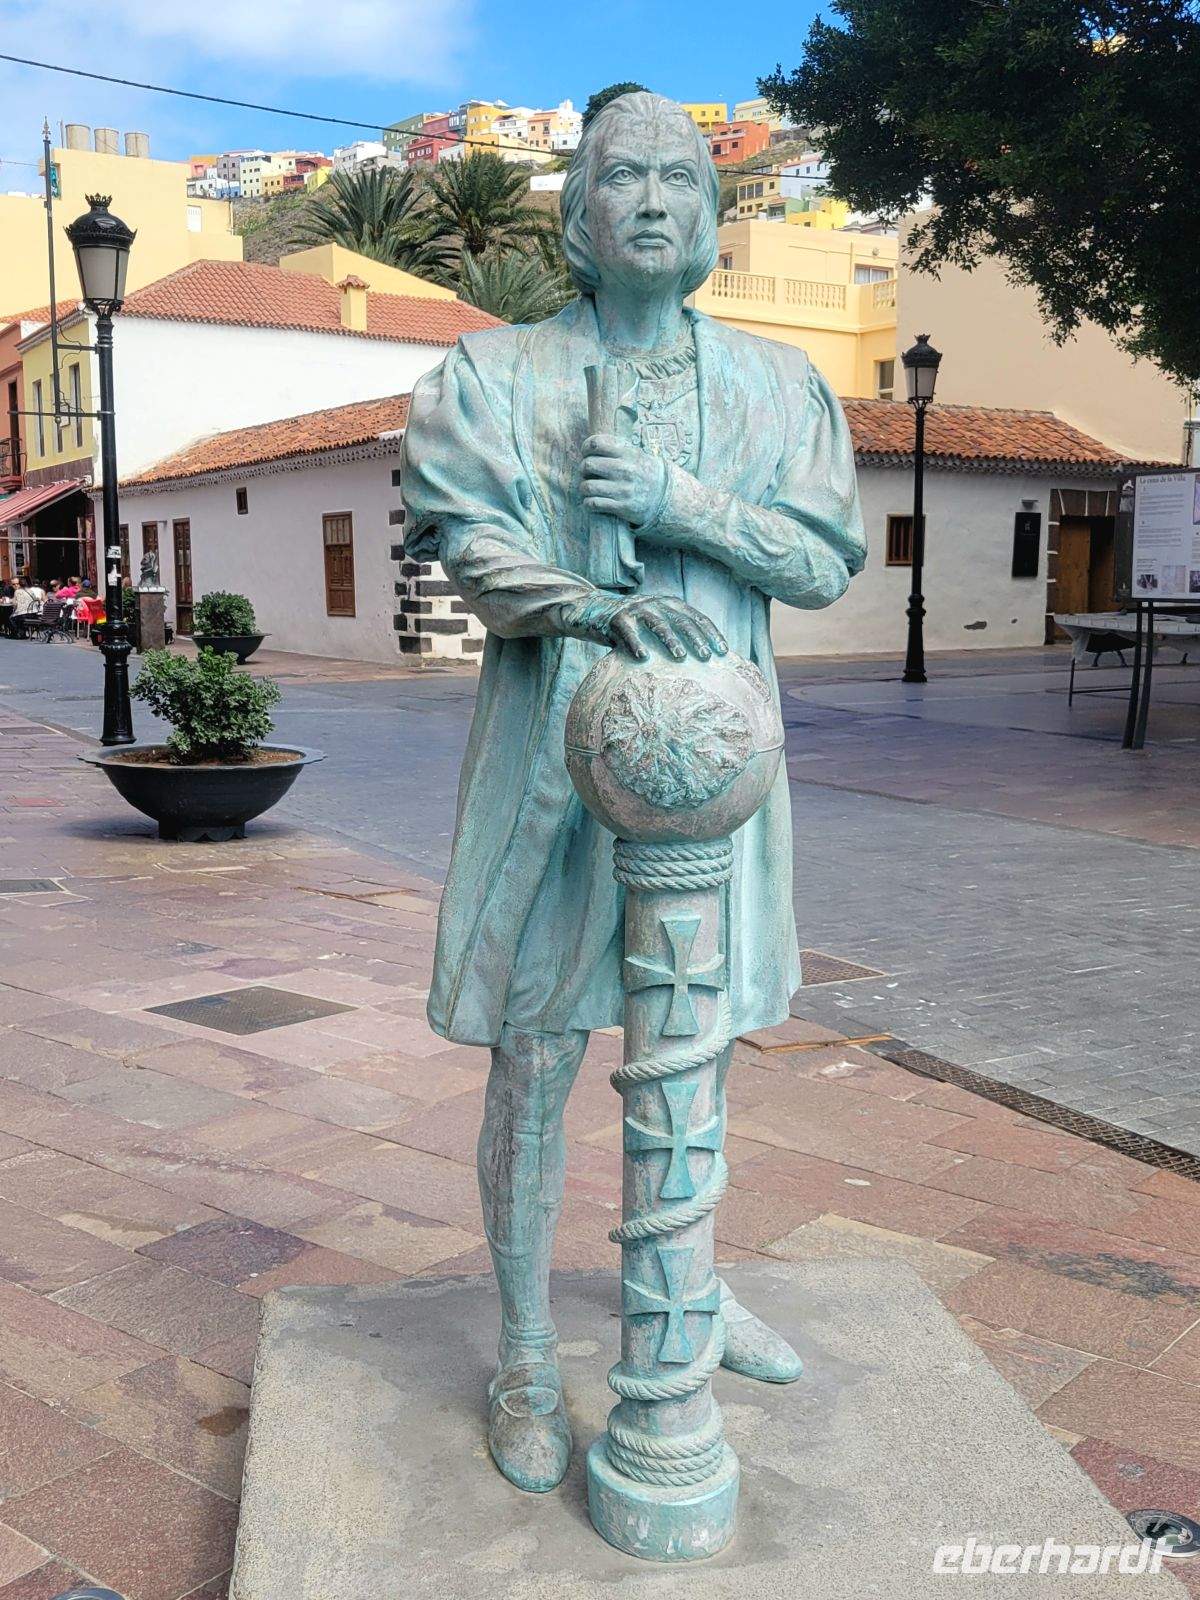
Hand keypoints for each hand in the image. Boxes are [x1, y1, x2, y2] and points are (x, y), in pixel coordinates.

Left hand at [581, 433, 667, 527]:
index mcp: (628, 454)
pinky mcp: (622, 507)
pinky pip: (594, 504)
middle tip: (586, 473)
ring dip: (583, 488)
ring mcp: (623, 490)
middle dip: (582, 469)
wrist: (665, 497)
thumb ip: (617, 447)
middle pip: (588, 465)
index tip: (586, 453)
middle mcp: (625, 470)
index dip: (586, 448)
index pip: (597, 444)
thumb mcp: (636, 454)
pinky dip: (588, 503)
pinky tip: (591, 502)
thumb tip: (592, 444)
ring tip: (588, 488)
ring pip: (587, 486)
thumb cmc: (645, 473)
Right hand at [607, 596, 726, 662]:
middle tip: (706, 656)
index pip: (696, 618)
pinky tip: (643, 658)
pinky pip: (628, 632)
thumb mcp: (656, 623)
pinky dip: (635, 644)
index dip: (711, 633)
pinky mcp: (616, 619)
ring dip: (670, 640)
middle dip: (695, 638)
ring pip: (657, 624)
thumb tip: (703, 662)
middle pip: (680, 620)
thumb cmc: (634, 626)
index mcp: (670, 605)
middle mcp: (656, 604)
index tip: (724, 652)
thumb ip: (674, 634)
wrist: (596, 611)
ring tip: (680, 657)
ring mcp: (636, 610)